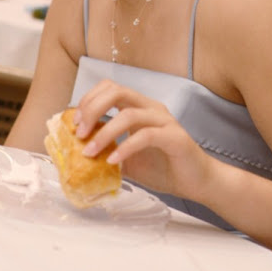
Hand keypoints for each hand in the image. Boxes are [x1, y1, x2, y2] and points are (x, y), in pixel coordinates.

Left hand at [74, 79, 213, 201]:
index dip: (89, 100)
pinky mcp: (174, 137)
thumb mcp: (126, 158)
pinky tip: (114, 161)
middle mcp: (151, 107)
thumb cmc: (162, 167)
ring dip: (105, 132)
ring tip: (90, 152)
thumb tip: (76, 154)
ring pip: (129, 114)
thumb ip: (106, 151)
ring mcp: (164, 120)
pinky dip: (126, 147)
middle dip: (92, 108)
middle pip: (117, 91)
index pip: (110, 88)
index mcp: (139, 106)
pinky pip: (146, 136)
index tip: (75, 123)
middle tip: (79, 132)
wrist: (197, 182)